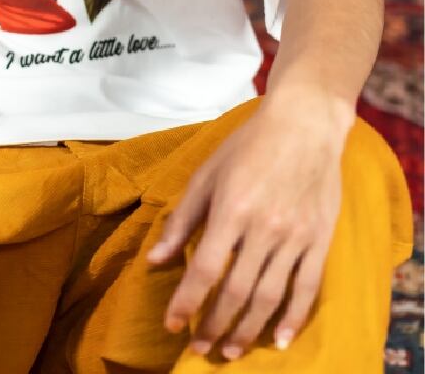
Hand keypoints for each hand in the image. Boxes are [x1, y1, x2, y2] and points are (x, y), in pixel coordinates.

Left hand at [146, 94, 351, 359]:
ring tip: (230, 351)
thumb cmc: (247, 145)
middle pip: (236, 291)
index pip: (204, 269)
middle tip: (199, 348)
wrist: (303, 124)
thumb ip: (182, 219)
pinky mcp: (320, 239)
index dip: (186, 302)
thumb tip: (155, 259)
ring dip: (248, 330)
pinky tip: (280, 340)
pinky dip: (294, 318)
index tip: (172, 325)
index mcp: (231, 209)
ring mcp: (295, 236)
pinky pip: (308, 288)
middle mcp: (264, 228)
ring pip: (270, 297)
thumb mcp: (206, 174)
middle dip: (214, 325)